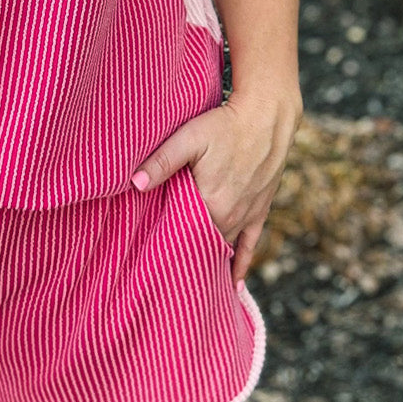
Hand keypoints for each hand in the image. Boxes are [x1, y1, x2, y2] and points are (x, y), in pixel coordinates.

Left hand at [131, 91, 302, 289]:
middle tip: (163, 277)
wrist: (268, 116)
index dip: (165, 247)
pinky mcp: (261, 209)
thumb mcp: (189, 138)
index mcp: (212, 204)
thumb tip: (134, 184)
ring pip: (224, 247)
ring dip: (209, 261)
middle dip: (184, 256)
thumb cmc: (225, 124)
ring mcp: (248, 215)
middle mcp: (231, 217)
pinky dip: (241, 265)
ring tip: (190, 284)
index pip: (182, 236)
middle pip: (202, 245)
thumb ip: (161, 161)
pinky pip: (251, 245)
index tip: (148, 262)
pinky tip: (234, 286)